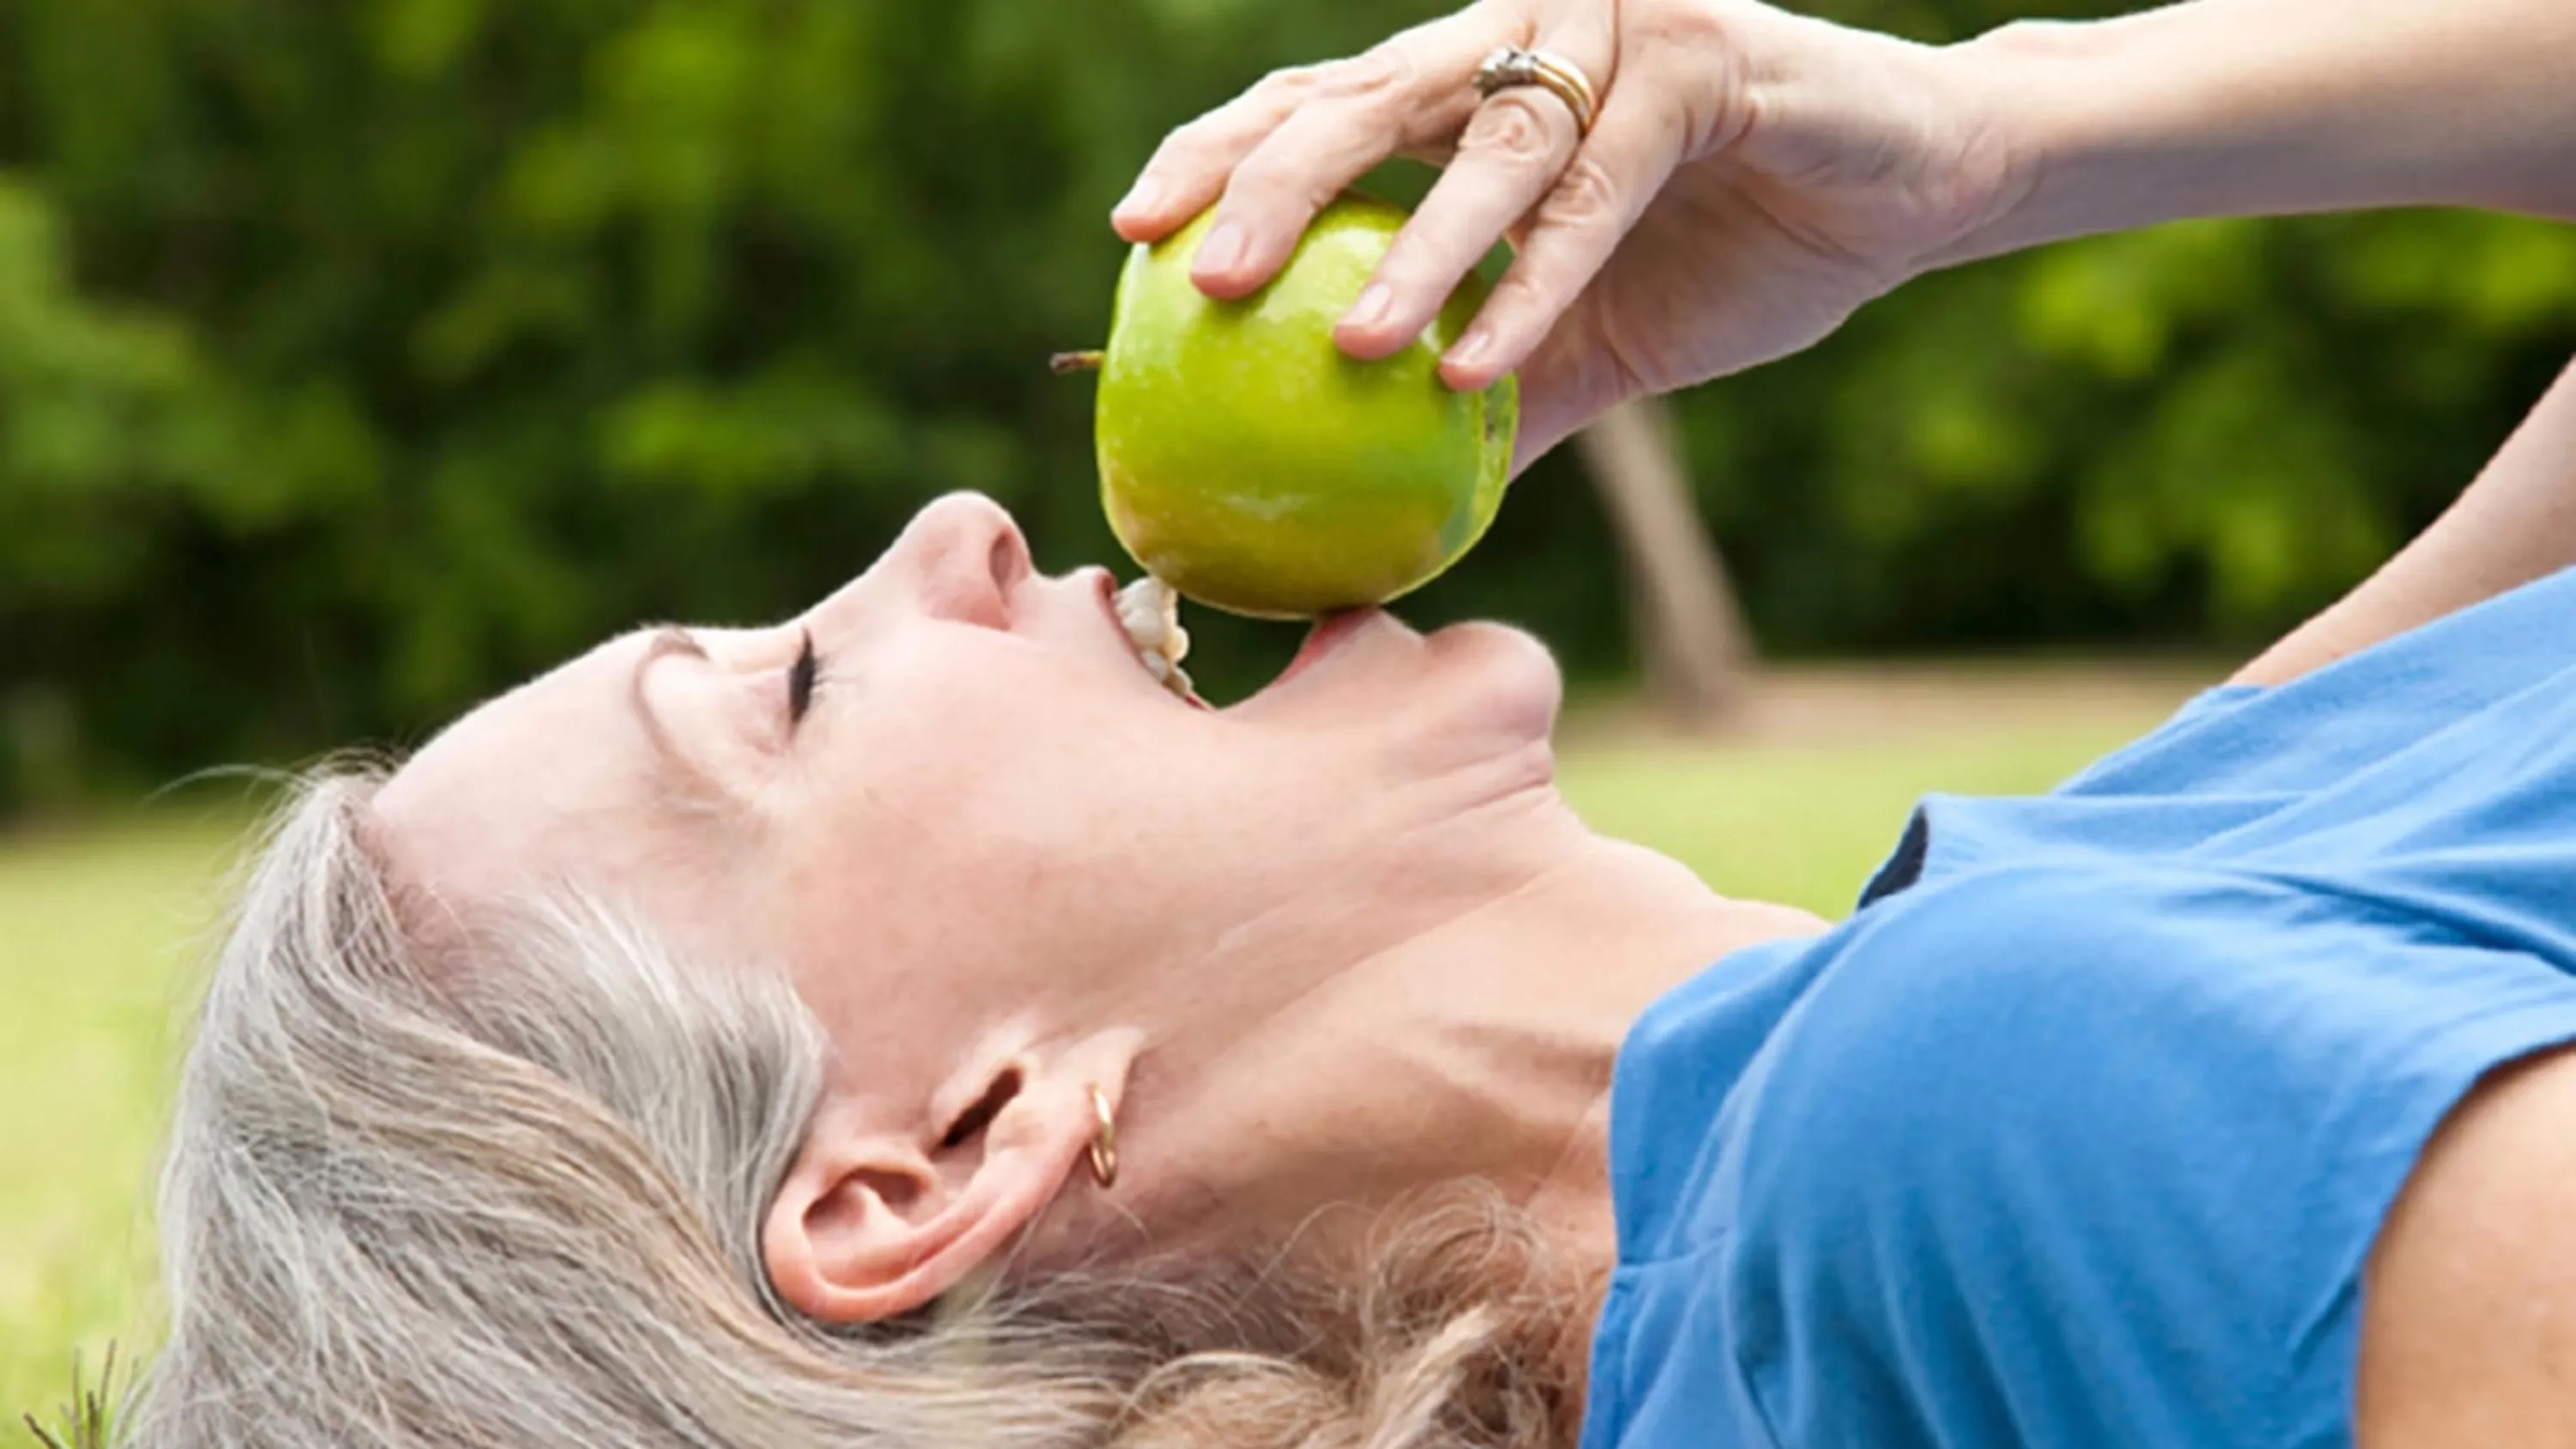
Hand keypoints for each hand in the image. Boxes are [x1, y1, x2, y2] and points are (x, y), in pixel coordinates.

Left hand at [1111, 0, 2024, 469]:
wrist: (1912, 191)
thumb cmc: (1737, 251)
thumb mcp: (1583, 340)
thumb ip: (1485, 399)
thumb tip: (1383, 521)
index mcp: (1470, 84)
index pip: (1316, 104)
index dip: (1220, 155)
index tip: (1135, 237)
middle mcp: (1521, 41)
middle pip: (1360, 99)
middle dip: (1269, 182)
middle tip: (1201, 277)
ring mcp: (1612, 36)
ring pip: (1482, 147)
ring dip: (1410, 254)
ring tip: (1342, 348)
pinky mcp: (1704, 61)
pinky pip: (1596, 193)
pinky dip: (1537, 283)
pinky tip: (1477, 363)